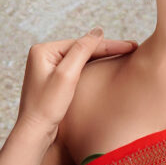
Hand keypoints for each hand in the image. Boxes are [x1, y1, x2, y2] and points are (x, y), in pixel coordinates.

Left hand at [17, 30, 135, 133]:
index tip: (131, 46)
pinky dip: (91, 67)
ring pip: (79, 58)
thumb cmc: (46, 107)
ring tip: (123, 54)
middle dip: (106, 49)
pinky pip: (75, 69)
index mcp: (43, 50)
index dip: (108, 45)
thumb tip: (98, 31)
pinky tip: (104, 66)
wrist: (34, 133)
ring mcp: (46, 68)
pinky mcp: (51, 81)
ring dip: (100, 57)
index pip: (82, 44)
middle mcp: (42, 56)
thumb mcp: (67, 75)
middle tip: (131, 47)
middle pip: (80, 49)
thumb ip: (82, 51)